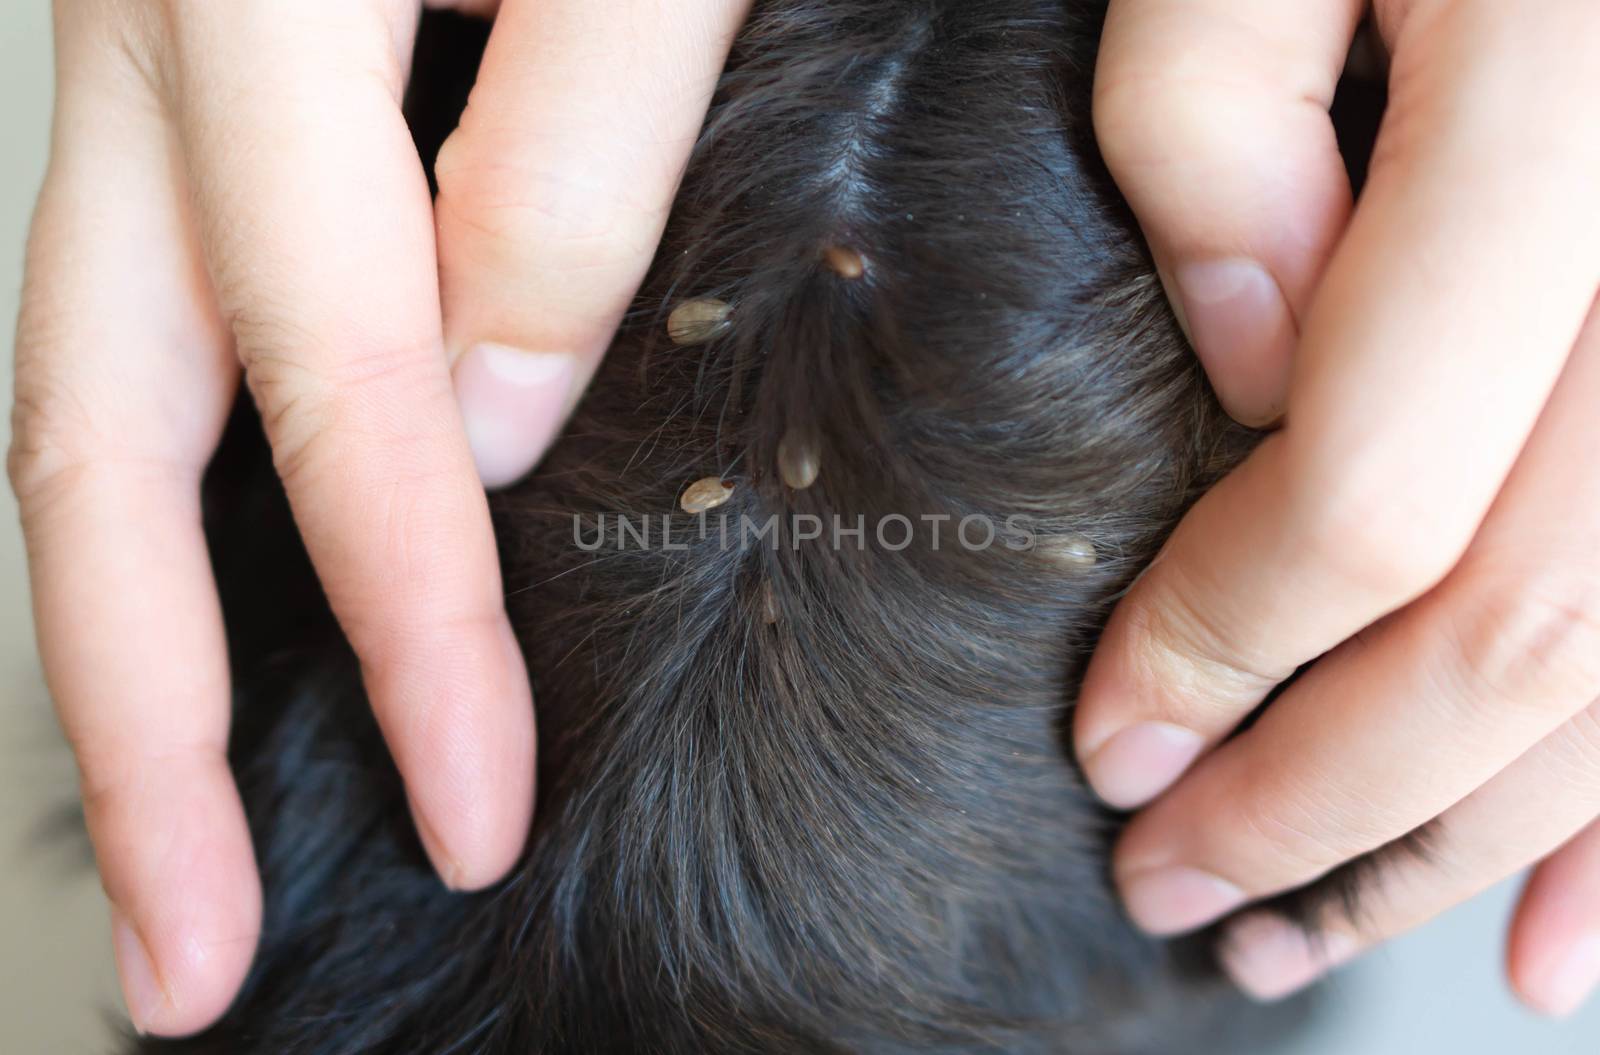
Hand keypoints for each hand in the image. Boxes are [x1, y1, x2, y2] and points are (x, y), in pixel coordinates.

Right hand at [10, 0, 745, 1034]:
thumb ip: (568, 132)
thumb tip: (478, 420)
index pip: (335, 389)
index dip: (405, 624)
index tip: (464, 805)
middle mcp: (145, 30)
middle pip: (95, 440)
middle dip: (139, 715)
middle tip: (173, 951)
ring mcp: (136, 41)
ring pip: (89, 379)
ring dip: (121, 613)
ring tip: (164, 818)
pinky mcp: (187, 48)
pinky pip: (146, 289)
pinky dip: (171, 461)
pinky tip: (208, 571)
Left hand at [1084, 0, 1599, 1013]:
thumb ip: (1212, 115)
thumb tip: (1258, 373)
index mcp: (1571, 93)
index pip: (1375, 482)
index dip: (1230, 647)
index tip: (1109, 744)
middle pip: (1530, 617)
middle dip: (1339, 798)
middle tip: (1185, 894)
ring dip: (1490, 837)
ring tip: (1342, 947)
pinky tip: (1579, 938)